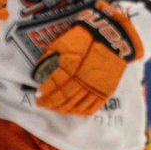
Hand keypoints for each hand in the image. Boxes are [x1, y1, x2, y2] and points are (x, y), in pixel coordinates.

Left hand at [33, 1, 143, 115]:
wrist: (112, 37)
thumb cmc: (86, 37)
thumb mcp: (64, 42)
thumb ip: (51, 55)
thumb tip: (40, 68)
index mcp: (73, 66)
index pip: (55, 84)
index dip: (45, 91)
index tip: (37, 95)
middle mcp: (84, 80)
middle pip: (64, 97)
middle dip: (50, 103)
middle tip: (42, 104)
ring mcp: (96, 87)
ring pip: (76, 105)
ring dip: (62, 109)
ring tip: (54, 107)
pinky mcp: (106, 91)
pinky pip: (91, 108)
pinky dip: (79, 112)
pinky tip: (71, 110)